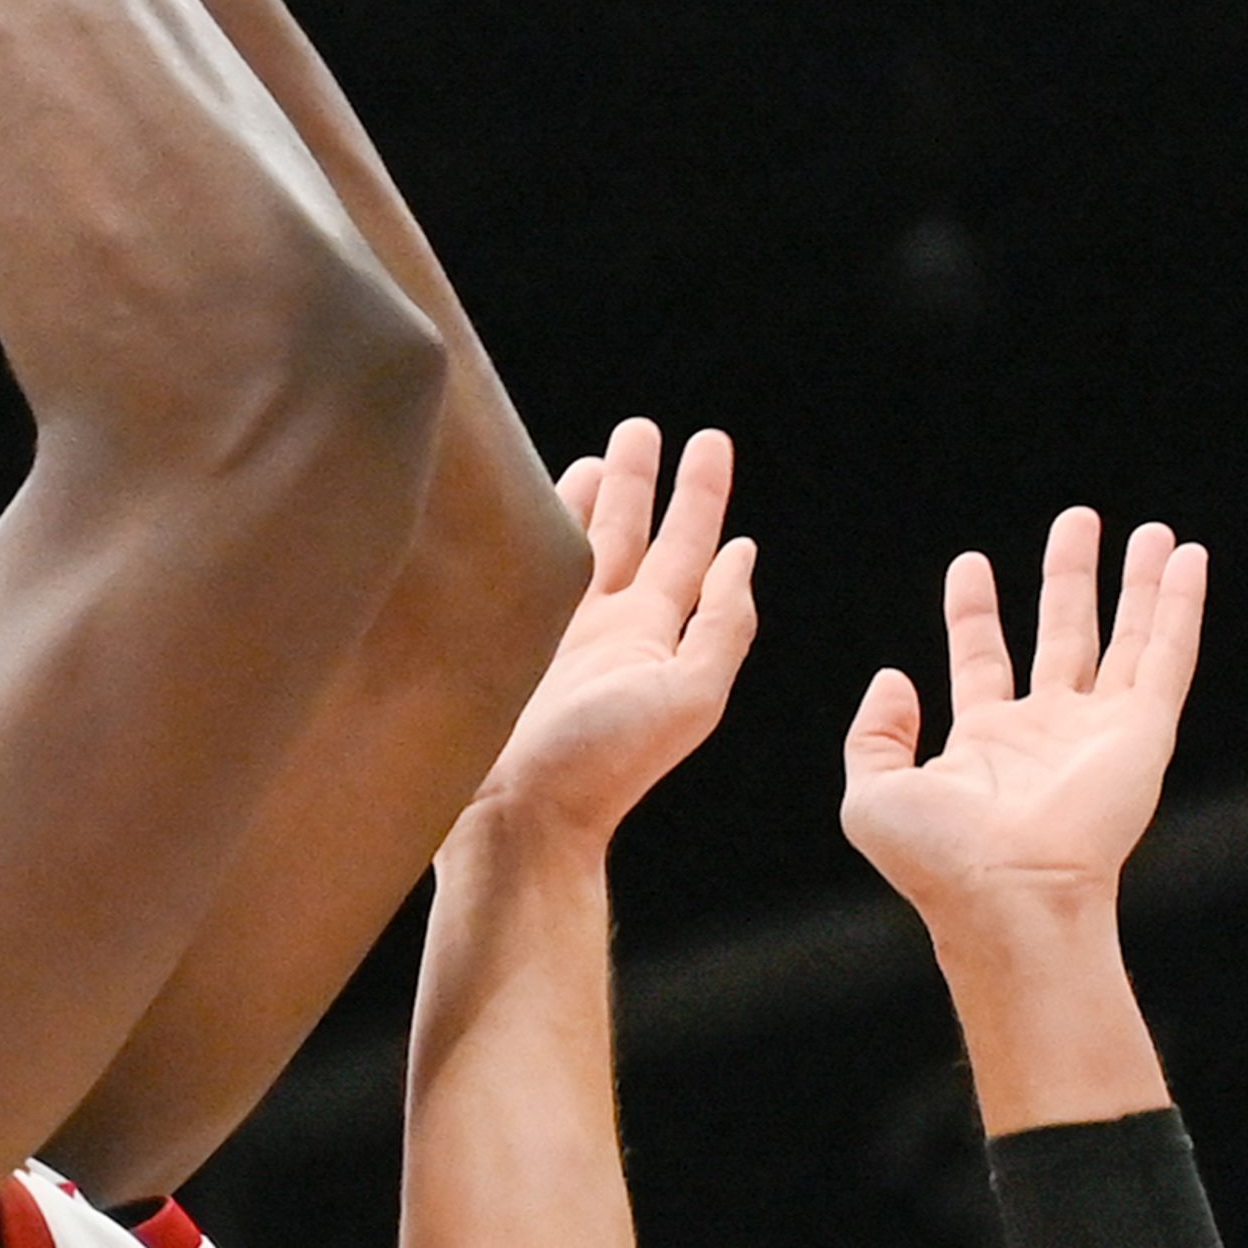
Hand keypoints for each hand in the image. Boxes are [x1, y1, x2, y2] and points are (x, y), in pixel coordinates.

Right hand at [454, 421, 755, 853]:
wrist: (516, 820)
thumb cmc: (603, 767)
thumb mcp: (690, 696)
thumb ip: (721, 627)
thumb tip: (742, 557)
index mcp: (657, 640)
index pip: (689, 550)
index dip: (700, 496)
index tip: (707, 444)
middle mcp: (608, 632)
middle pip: (634, 537)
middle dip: (643, 482)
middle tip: (644, 427)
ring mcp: (553, 636)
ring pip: (578, 548)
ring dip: (590, 500)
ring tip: (596, 453)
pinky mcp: (504, 642)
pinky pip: (525, 571)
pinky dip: (534, 534)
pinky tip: (529, 509)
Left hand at [840, 510, 1204, 950]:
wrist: (1009, 896)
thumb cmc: (940, 861)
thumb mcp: (872, 795)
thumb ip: (873, 735)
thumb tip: (894, 678)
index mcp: (985, 745)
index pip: (982, 659)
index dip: (975, 611)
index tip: (970, 563)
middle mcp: (1048, 734)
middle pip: (1064, 636)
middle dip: (1069, 578)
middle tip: (1076, 521)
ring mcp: (1100, 732)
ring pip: (1127, 640)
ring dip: (1139, 585)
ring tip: (1153, 532)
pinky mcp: (1142, 734)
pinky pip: (1166, 656)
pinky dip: (1179, 606)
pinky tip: (1188, 561)